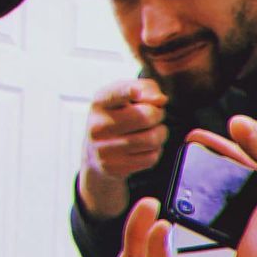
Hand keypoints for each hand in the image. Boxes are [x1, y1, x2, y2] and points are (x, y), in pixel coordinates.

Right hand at [79, 79, 167, 218]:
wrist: (95, 153)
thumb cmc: (116, 117)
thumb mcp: (124, 96)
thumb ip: (145, 88)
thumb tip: (160, 100)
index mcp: (99, 103)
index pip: (114, 95)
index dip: (128, 92)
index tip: (136, 92)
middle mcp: (98, 126)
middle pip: (145, 116)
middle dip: (159, 114)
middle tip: (156, 115)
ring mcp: (104, 150)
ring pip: (152, 139)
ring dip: (161, 133)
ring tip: (154, 131)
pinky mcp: (114, 168)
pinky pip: (150, 158)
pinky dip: (155, 150)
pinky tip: (146, 147)